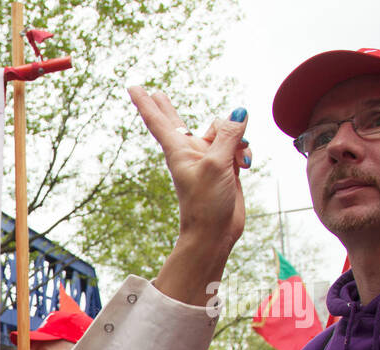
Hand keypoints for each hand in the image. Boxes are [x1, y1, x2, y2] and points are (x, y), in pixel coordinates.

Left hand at [128, 88, 249, 304]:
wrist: (215, 233)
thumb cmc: (206, 204)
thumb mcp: (217, 164)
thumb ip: (229, 135)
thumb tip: (239, 113)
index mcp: (179, 150)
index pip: (159, 120)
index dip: (146, 102)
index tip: (133, 87)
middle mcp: (190, 151)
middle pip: (177, 121)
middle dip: (166, 106)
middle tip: (152, 92)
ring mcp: (207, 158)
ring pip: (221, 130)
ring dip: (236, 136)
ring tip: (239, 159)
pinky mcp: (223, 166)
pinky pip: (236, 144)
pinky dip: (244, 149)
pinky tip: (246, 163)